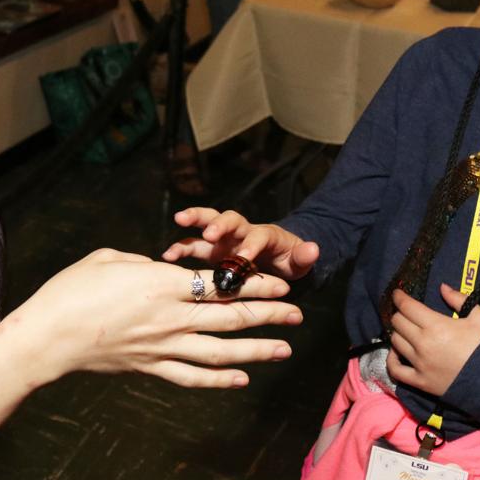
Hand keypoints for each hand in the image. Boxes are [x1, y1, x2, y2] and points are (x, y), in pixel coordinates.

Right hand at [14, 249, 301, 387]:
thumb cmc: (71, 290)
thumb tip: (163, 269)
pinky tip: (242, 380)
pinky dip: (219, 381)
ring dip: (256, 350)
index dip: (255, 283)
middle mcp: (170, 318)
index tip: (281, 282)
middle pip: (231, 317)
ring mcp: (162, 347)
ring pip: (220, 352)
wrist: (46, 337)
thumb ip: (144, 263)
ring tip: (284, 348)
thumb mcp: (109, 258)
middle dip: (269, 314)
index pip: (221, 284)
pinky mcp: (150, 368)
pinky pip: (191, 377)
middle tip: (298, 313)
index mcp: (161, 284)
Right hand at [162, 207, 319, 280]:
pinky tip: (166, 257)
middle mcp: (240, 233)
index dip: (251, 245)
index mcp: (262, 235)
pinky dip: (179, 248)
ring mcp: (223, 240)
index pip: (256, 236)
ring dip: (193, 223)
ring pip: (205, 225)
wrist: (277, 259)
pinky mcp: (210, 250)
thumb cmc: (287, 261)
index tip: (245, 258)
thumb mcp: (299, 261)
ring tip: (178, 223)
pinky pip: (192, 245)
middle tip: (209, 232)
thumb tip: (314, 249)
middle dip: (218, 224)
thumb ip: (304, 256)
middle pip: (228, 218)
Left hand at [385, 284, 479, 396]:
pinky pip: (395, 370)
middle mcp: (423, 343)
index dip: (399, 297)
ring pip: (395, 342)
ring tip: (404, 330)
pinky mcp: (420, 381)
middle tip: (406, 312)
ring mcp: (419, 364)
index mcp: (436, 325)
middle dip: (400, 313)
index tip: (397, 294)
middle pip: (398, 322)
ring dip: (398, 333)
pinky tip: (395, 353)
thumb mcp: (479, 316)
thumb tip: (442, 287)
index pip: (407, 307)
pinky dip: (391, 359)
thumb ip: (459, 299)